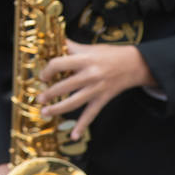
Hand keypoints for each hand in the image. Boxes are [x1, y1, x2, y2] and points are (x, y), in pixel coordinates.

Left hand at [38, 39, 155, 140]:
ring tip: (45, 112)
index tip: (42, 76)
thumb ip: (70, 47)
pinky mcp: (103, 99)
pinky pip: (91, 114)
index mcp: (84, 59)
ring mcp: (96, 89)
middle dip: (49, 93)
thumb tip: (51, 39)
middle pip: (65, 86)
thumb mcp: (89, 47)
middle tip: (39, 98)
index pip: (59, 64)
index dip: (47, 70)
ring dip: (58, 109)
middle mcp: (90, 75)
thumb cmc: (109, 54)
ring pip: (74, 102)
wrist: (135, 64)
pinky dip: (82, 126)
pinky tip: (73, 136)